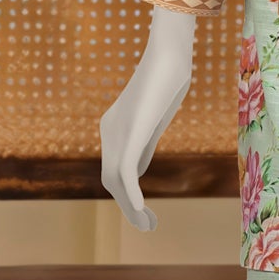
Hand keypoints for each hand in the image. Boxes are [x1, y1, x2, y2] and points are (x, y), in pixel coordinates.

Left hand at [99, 5, 196, 230]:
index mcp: (114, 128)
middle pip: (111, 180)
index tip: (146, 213)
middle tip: (148, 226)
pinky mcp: (130, 134)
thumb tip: (141, 164)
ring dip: (130, 208)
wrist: (168, 53)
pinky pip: (126, 171)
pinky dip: (131, 194)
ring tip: (147, 226)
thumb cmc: (169, 75)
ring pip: (115, 180)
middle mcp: (109, 133)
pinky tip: (141, 210)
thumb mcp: (156, 114)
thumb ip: (146, 139)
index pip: (116, 169)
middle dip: (127, 207)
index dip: (128, 195)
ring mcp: (117, 134)